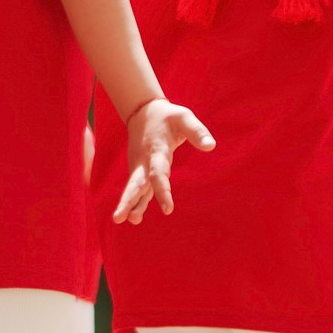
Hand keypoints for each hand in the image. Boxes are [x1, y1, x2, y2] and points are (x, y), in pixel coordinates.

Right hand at [114, 97, 213, 224]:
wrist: (142, 112)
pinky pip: (137, 189)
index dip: (162, 191)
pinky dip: (134, 202)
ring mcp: (139, 166)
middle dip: (128, 201)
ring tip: (123, 220)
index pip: (158, 173)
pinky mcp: (138, 170)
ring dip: (129, 204)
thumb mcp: (183, 117)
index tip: (168, 209)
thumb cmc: (167, 116)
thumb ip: (197, 131)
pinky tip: (134, 217)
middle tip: (121, 218)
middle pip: (136, 184)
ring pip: (134, 188)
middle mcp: (144, 161)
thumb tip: (211, 146)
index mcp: (156, 150)